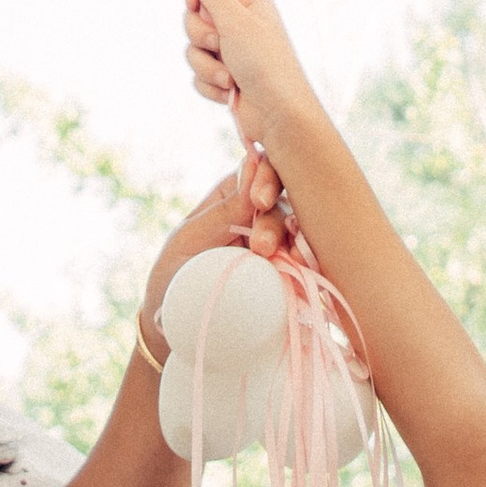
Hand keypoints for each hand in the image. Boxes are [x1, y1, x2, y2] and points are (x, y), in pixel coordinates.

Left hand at [142, 158, 290, 340]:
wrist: (179, 326)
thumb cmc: (175, 273)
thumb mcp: (191, 237)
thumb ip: (226, 207)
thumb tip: (254, 161)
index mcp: (237, 194)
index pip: (263, 171)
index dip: (268, 178)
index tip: (258, 202)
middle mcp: (263, 215)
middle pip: (287, 202)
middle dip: (276, 222)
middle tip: (261, 247)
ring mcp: (280, 244)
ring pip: (302, 232)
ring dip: (297, 243)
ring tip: (290, 260)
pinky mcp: (292, 273)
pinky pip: (308, 263)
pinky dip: (310, 264)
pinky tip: (306, 270)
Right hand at [184, 0, 325, 166]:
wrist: (278, 114)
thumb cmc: (265, 64)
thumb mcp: (236, 22)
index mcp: (248, 3)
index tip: (196, 6)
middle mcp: (239, 24)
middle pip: (194, 18)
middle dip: (201, 37)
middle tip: (221, 44)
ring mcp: (231, 52)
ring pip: (193, 49)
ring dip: (207, 66)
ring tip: (230, 77)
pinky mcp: (224, 77)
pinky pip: (198, 74)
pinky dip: (211, 85)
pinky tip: (230, 92)